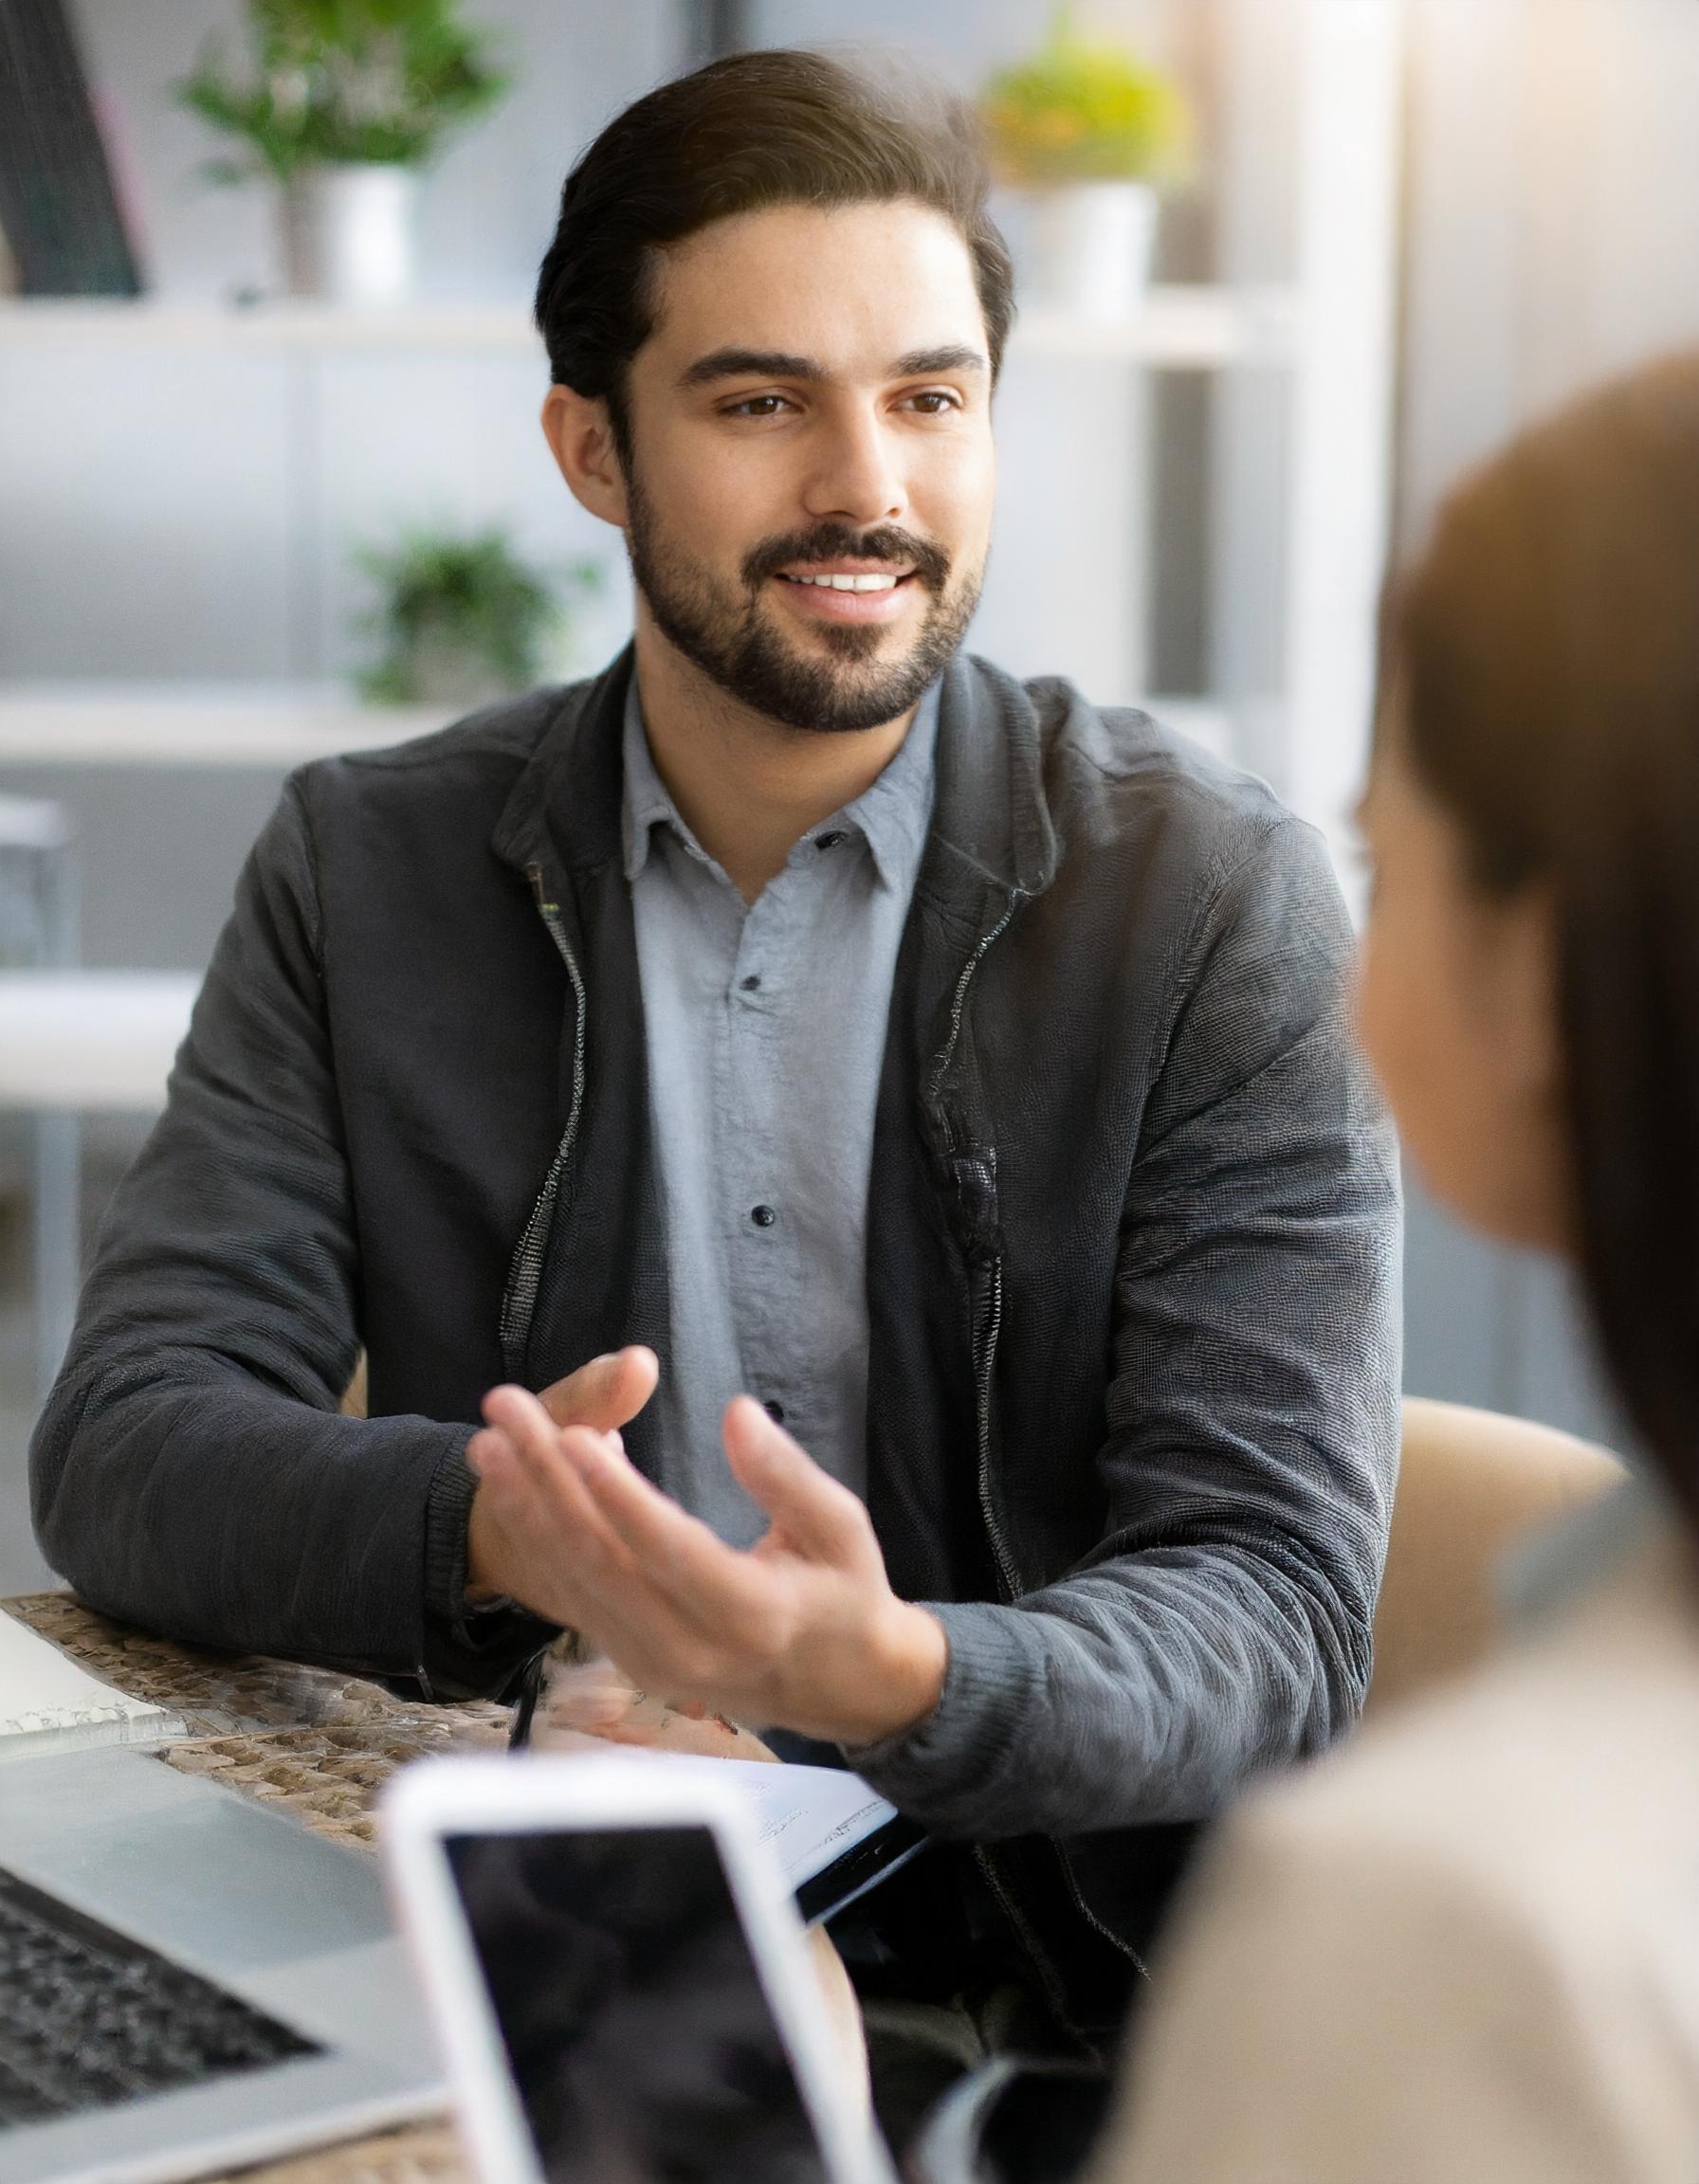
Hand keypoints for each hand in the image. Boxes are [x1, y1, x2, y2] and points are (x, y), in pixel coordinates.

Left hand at [466, 1387, 947, 1746]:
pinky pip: (572, 1597)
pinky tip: (514, 1486)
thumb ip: (787, 1474)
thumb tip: (737, 1413)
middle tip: (506, 1412)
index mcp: (751, 1614)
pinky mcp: (629, 1661)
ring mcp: (652, 1665)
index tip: (578, 1433)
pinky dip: (538, 1539)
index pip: (669, 1550)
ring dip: (525, 1508)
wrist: (838, 1686)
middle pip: (602, 1561)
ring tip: (489, 1443)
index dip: (619, 1494)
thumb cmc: (844, 1592)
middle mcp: (690, 1651)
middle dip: (545, 1480)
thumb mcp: (841, 1527)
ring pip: (574, 1582)